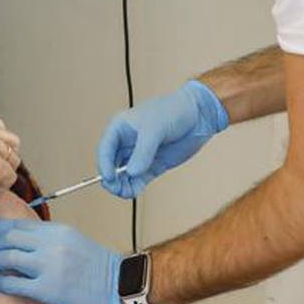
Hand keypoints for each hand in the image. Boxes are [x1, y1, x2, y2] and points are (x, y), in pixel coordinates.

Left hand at [0, 219, 127, 303]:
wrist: (120, 287)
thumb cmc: (98, 268)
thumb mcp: (73, 241)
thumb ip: (49, 238)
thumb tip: (22, 240)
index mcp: (58, 230)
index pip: (17, 223)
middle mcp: (53, 244)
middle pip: (7, 236)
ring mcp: (51, 267)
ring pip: (7, 256)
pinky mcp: (49, 290)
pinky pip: (15, 283)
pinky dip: (0, 282)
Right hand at [97, 80, 228, 198]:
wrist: (199, 115)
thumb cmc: (174, 111)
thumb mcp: (155, 128)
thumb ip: (143, 151)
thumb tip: (132, 172)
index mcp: (121, 127)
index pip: (105, 148)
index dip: (104, 164)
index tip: (109, 178)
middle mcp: (128, 142)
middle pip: (111, 164)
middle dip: (112, 178)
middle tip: (117, 188)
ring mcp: (140, 155)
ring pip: (124, 175)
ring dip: (122, 185)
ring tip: (128, 192)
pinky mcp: (153, 165)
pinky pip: (138, 180)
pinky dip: (134, 187)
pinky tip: (135, 191)